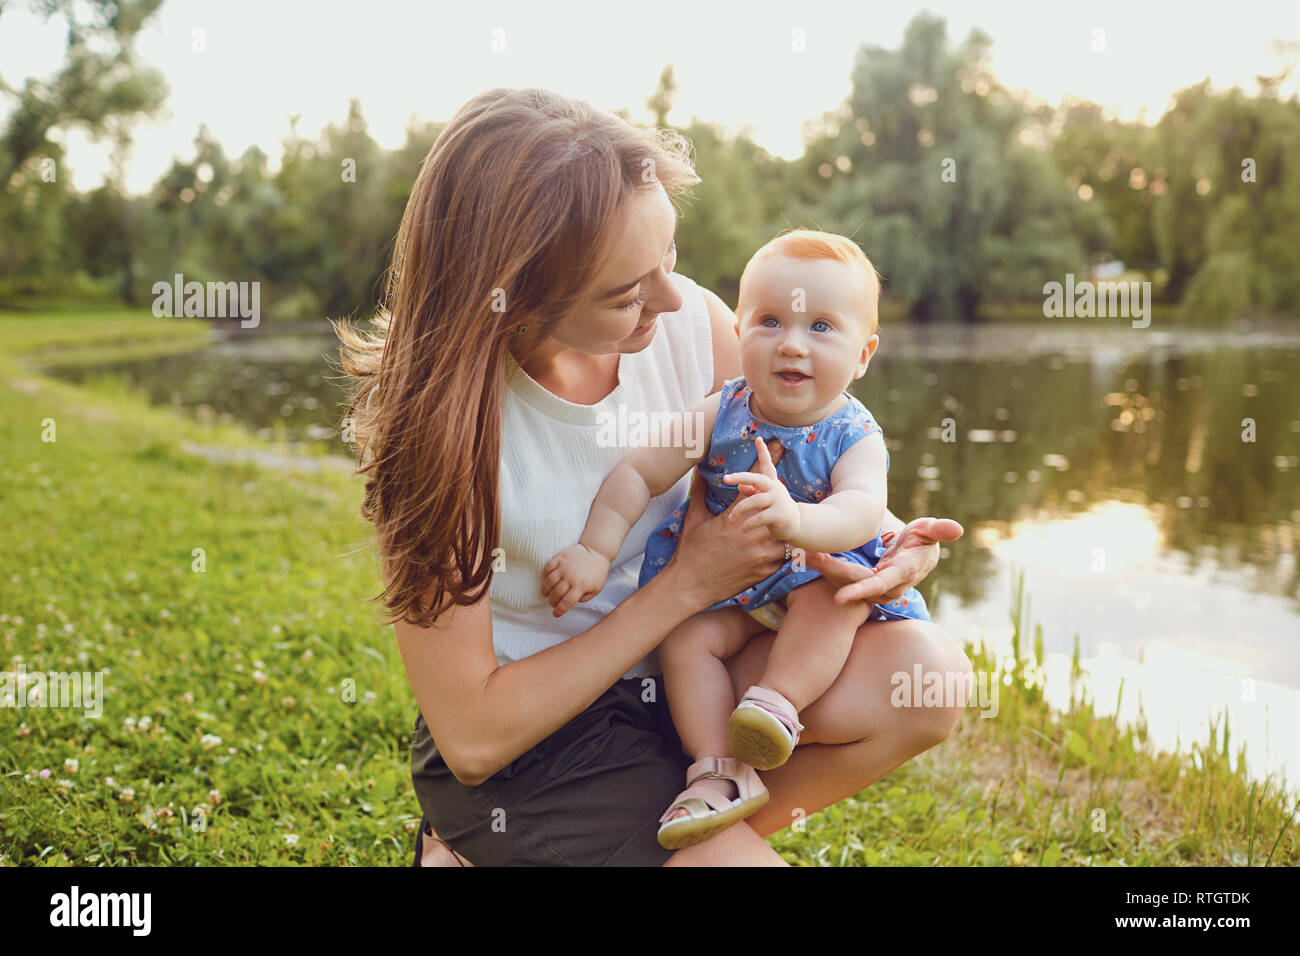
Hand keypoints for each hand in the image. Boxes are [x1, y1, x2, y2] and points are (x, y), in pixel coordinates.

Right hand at [541, 544, 610, 617]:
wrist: (597, 551)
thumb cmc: (597, 572)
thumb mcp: (596, 588)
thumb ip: (585, 598)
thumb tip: (573, 602)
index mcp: (581, 586)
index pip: (567, 603)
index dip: (559, 610)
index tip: (555, 614)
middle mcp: (571, 577)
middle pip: (556, 593)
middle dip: (552, 601)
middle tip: (552, 603)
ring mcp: (564, 567)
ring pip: (549, 581)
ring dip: (545, 590)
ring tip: (546, 594)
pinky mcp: (561, 557)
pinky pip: (548, 567)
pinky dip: (545, 574)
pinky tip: (546, 579)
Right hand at [666, 468, 785, 609]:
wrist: (689, 585)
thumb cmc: (689, 551)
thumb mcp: (693, 519)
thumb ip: (699, 493)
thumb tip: (697, 472)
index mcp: (734, 519)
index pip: (756, 488)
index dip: (765, 469)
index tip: (775, 453)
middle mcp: (750, 534)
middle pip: (776, 510)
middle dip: (776, 504)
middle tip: (778, 502)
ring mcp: (759, 554)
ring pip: (784, 535)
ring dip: (781, 530)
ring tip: (777, 528)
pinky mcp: (763, 571)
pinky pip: (782, 558)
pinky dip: (780, 551)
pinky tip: (773, 548)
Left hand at [721, 438, 799, 540]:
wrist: (797, 526)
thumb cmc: (776, 510)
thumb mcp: (765, 499)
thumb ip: (753, 492)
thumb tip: (740, 487)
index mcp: (771, 483)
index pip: (767, 465)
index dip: (763, 452)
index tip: (758, 439)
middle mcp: (775, 488)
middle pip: (756, 479)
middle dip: (740, 477)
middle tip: (725, 478)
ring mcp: (778, 501)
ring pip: (753, 502)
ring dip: (739, 510)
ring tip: (732, 518)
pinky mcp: (778, 515)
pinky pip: (758, 518)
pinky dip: (748, 524)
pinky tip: (744, 529)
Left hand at [804, 517, 962, 605]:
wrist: (914, 555)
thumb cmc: (922, 540)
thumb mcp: (929, 531)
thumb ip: (938, 530)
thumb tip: (956, 528)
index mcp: (902, 573)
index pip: (880, 585)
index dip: (861, 591)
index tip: (840, 598)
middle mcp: (886, 586)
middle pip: (855, 583)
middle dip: (831, 573)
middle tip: (808, 556)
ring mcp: (872, 588)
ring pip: (844, 582)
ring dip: (823, 569)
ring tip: (802, 552)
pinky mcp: (861, 584)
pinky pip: (840, 578)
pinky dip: (824, 568)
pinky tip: (806, 554)